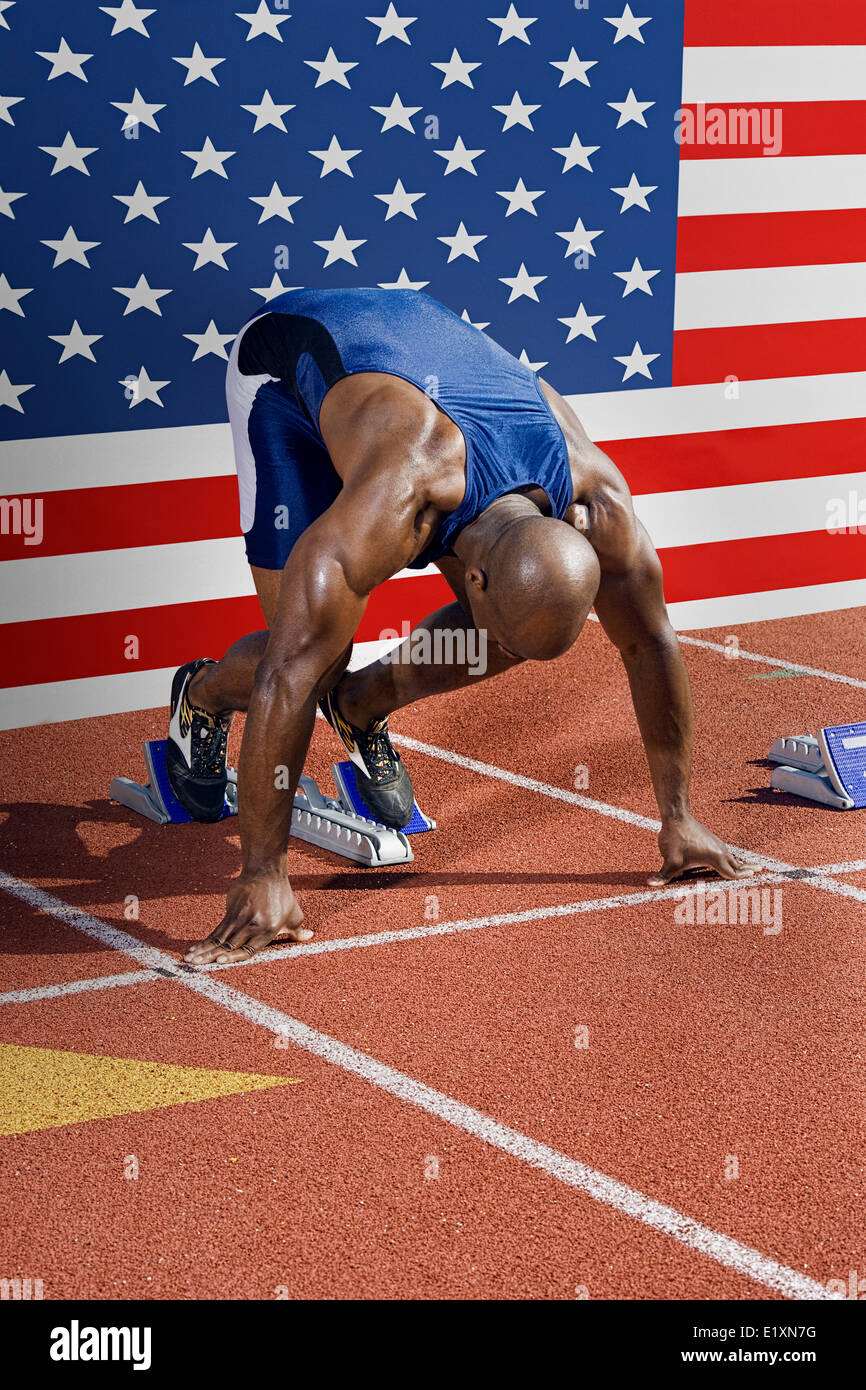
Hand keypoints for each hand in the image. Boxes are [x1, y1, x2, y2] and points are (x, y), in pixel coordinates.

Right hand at [184, 872, 312, 965]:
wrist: (266, 872)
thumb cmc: (282, 895)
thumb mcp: (294, 914)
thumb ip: (298, 931)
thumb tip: (310, 937)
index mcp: (267, 930)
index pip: (248, 949)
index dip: (233, 957)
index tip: (219, 962)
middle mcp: (251, 926)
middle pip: (228, 945)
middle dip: (210, 957)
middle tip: (194, 966)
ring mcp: (239, 918)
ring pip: (218, 939)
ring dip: (202, 950)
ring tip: (189, 960)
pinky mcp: (230, 912)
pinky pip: (216, 930)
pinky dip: (204, 941)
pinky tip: (194, 948)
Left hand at [649, 814, 751, 885]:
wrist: (676, 816)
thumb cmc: (675, 838)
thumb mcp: (669, 860)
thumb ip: (662, 875)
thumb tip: (649, 884)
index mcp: (715, 858)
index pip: (731, 873)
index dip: (741, 878)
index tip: (753, 879)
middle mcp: (719, 850)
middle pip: (736, 863)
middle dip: (747, 868)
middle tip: (760, 870)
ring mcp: (716, 843)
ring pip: (731, 855)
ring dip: (739, 862)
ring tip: (749, 866)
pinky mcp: (710, 838)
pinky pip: (724, 850)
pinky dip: (730, 856)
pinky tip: (727, 858)